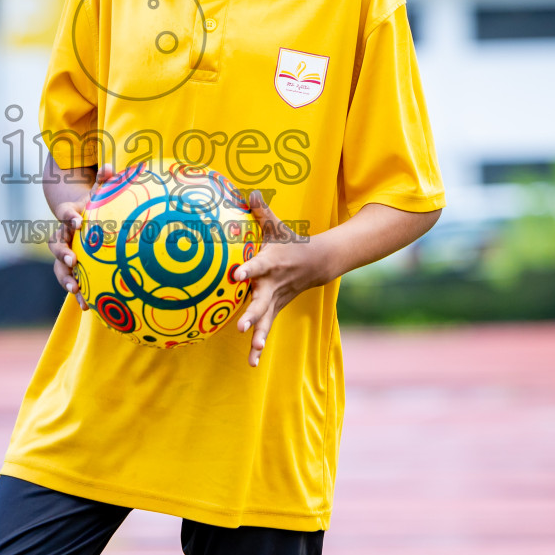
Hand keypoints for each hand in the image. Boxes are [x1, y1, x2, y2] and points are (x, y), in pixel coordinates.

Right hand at [47, 164, 113, 310]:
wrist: (81, 222)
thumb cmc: (94, 206)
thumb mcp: (98, 193)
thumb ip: (102, 181)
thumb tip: (109, 165)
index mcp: (68, 216)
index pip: (64, 214)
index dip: (68, 217)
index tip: (77, 221)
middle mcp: (62, 236)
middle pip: (56, 244)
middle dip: (62, 253)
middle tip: (72, 259)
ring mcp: (64, 254)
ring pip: (59, 267)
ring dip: (66, 278)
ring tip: (75, 288)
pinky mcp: (71, 269)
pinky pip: (71, 282)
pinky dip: (78, 294)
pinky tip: (87, 306)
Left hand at [233, 191, 329, 367]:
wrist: (319, 263)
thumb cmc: (291, 242)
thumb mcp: (278, 226)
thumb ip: (261, 211)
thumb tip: (247, 191)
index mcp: (272, 262)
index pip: (258, 265)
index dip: (248, 270)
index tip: (235, 275)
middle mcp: (274, 284)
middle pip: (261, 301)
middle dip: (252, 314)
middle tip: (240, 327)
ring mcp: (276, 299)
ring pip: (266, 320)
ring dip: (259, 336)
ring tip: (253, 352)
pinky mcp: (276, 309)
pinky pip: (267, 329)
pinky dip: (260, 346)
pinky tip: (252, 363)